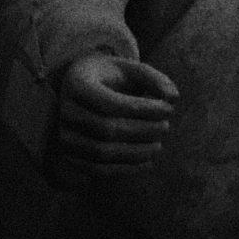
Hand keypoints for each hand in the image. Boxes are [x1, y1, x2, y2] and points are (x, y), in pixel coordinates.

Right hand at [56, 53, 178, 180]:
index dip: (142, 110)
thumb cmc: (111, 76)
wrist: (82, 87)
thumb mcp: (130, 68)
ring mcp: (64, 137)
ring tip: (159, 146)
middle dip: (141, 131)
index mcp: (77, 84)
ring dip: (135, 153)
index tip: (168, 109)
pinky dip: (125, 169)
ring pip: (101, 154)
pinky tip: (147, 162)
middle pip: (106, 130)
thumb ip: (153, 78)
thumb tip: (174, 97)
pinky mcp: (70, 157)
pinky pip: (98, 170)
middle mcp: (65, 112)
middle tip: (167, 127)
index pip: (110, 103)